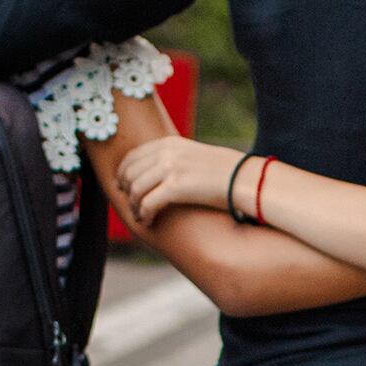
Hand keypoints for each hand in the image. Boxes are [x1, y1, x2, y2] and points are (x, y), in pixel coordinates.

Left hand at [117, 136, 246, 226]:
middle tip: (131, 205)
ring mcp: (170, 168)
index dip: (123, 173)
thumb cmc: (224, 172)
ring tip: (140, 216)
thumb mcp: (194, 156)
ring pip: (135, 189)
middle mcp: (166, 153)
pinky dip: (144, 215)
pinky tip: (149, 222)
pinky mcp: (175, 187)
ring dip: (134, 205)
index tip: (123, 186)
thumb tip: (158, 172)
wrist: (243, 179)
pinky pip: (147, 203)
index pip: (133, 156)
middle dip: (126, 191)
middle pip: (130, 173)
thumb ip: (174, 159)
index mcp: (169, 143)